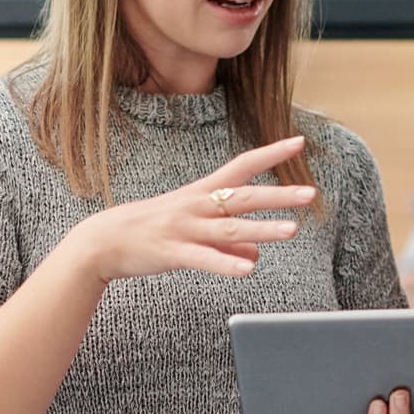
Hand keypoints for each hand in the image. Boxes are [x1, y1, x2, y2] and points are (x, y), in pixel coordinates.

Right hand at [61, 135, 314, 282]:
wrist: (103, 240)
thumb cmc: (151, 230)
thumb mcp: (192, 230)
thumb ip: (228, 243)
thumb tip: (255, 256)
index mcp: (202, 192)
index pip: (242, 166)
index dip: (270, 154)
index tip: (299, 142)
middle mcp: (196, 205)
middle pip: (244, 197)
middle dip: (278, 195)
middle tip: (309, 194)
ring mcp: (184, 228)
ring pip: (230, 228)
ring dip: (262, 229)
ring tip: (292, 230)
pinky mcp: (172, 252)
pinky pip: (203, 259)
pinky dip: (226, 265)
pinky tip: (248, 271)